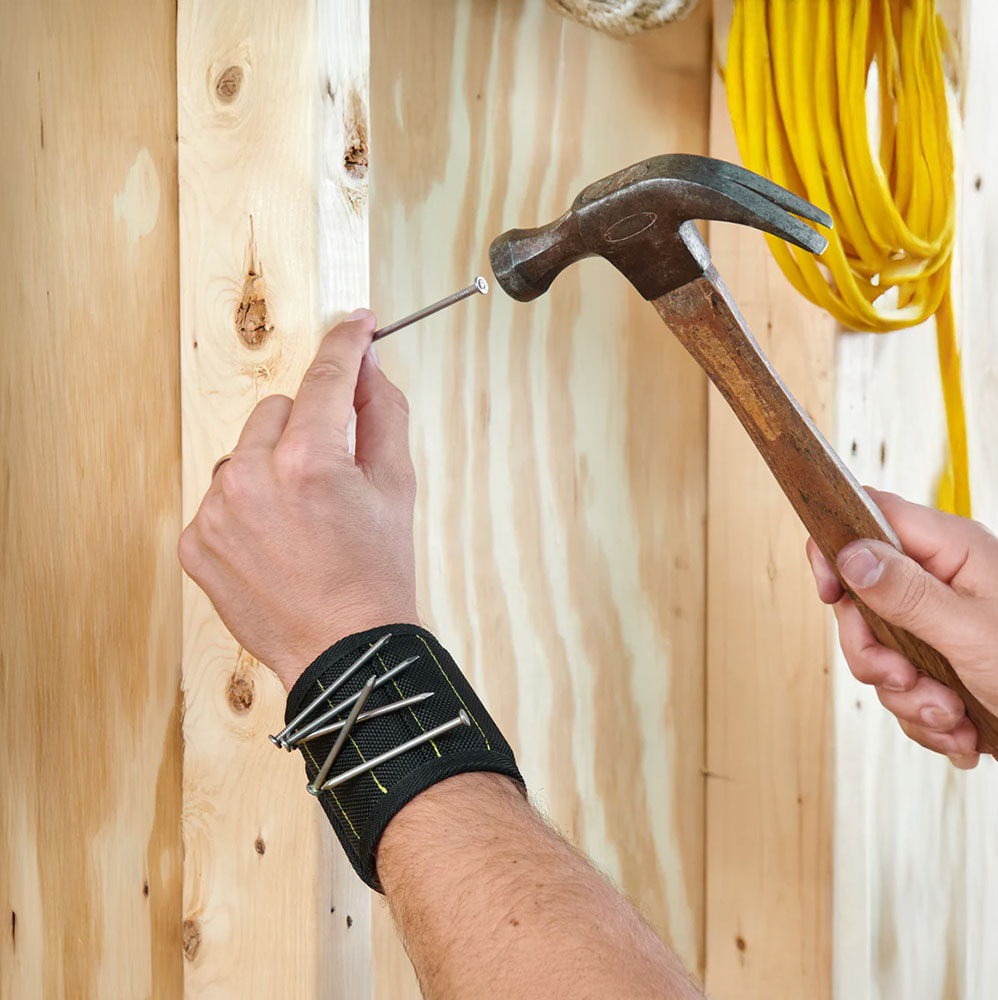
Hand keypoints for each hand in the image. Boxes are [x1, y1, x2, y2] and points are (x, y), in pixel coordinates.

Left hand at [179, 309, 417, 689]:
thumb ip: (382, 412)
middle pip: (276, 409)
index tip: (356, 323)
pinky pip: (220, 495)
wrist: (346, 651)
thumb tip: (369, 366)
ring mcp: (215, 514)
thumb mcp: (397, 486)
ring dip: (271, 466)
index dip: (346, 344)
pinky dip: (246, 506)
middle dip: (306, 427)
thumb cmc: (376, 575)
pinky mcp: (194, 544)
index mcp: (308, 462)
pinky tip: (275, 540)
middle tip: (331, 472)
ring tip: (301, 516)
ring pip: (243, 452)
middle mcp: (251, 480)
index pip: (324, 377)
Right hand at [806, 489, 997, 768]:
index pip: (870, 519)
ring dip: (908, 696)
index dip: (837, 549)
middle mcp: (941, 581)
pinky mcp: (939, 665)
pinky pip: (900, 687)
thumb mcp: (971, 632)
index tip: (830, 594)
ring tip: (953, 714)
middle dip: (875, 653)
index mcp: (952, 551)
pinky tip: (961, 728)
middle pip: (861, 600)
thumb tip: (850, 554)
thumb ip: (905, 592)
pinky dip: (924, 717)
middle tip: (905, 677)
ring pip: (878, 652)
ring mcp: (938, 625)